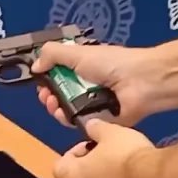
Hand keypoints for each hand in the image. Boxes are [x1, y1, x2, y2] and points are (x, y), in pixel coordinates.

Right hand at [31, 42, 164, 126]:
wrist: (142, 83)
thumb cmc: (111, 64)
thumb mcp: (78, 52)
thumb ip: (53, 54)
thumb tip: (35, 66)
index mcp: (84, 67)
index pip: (59, 75)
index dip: (47, 77)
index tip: (40, 80)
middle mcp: (87, 86)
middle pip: (60, 95)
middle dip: (47, 95)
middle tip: (46, 95)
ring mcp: (93, 105)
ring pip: (66, 111)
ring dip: (54, 108)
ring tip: (53, 104)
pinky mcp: (99, 122)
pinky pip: (78, 124)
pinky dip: (68, 120)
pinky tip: (64, 115)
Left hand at [53, 119, 154, 177]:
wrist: (152, 176)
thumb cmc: (124, 153)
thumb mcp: (107, 130)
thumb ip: (94, 127)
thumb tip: (91, 126)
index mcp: (75, 175)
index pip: (59, 167)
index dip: (70, 153)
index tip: (86, 144)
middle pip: (77, 176)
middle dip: (87, 161)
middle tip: (103, 148)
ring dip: (101, 171)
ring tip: (118, 156)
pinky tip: (130, 168)